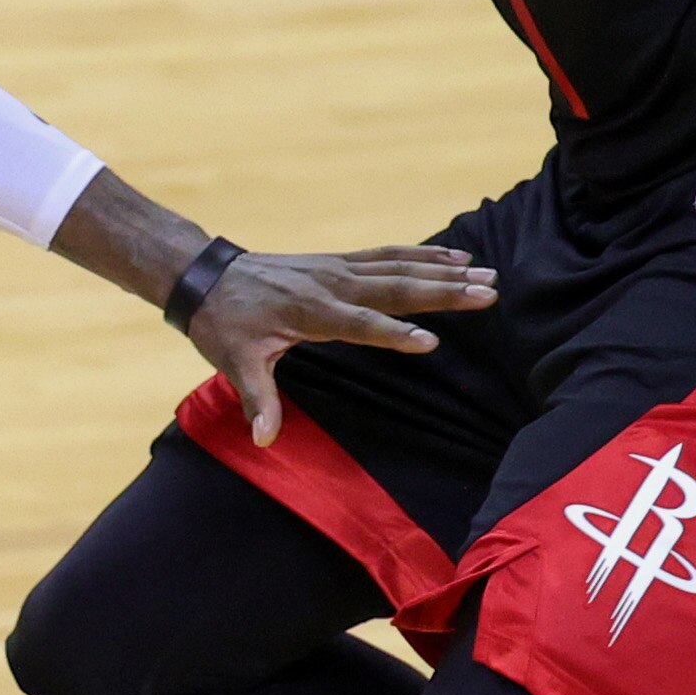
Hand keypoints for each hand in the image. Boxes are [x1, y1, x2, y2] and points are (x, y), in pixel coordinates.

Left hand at [190, 245, 495, 444]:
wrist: (207, 276)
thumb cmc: (224, 324)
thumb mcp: (235, 363)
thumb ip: (258, 400)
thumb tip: (265, 440)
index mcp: (311, 312)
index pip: (361, 325)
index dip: (393, 334)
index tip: (431, 342)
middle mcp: (332, 284)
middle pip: (396, 288)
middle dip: (444, 292)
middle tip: (488, 293)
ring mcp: (339, 268)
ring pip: (401, 267)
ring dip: (446, 271)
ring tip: (487, 274)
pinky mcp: (341, 261)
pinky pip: (390, 255)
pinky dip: (425, 254)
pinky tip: (456, 257)